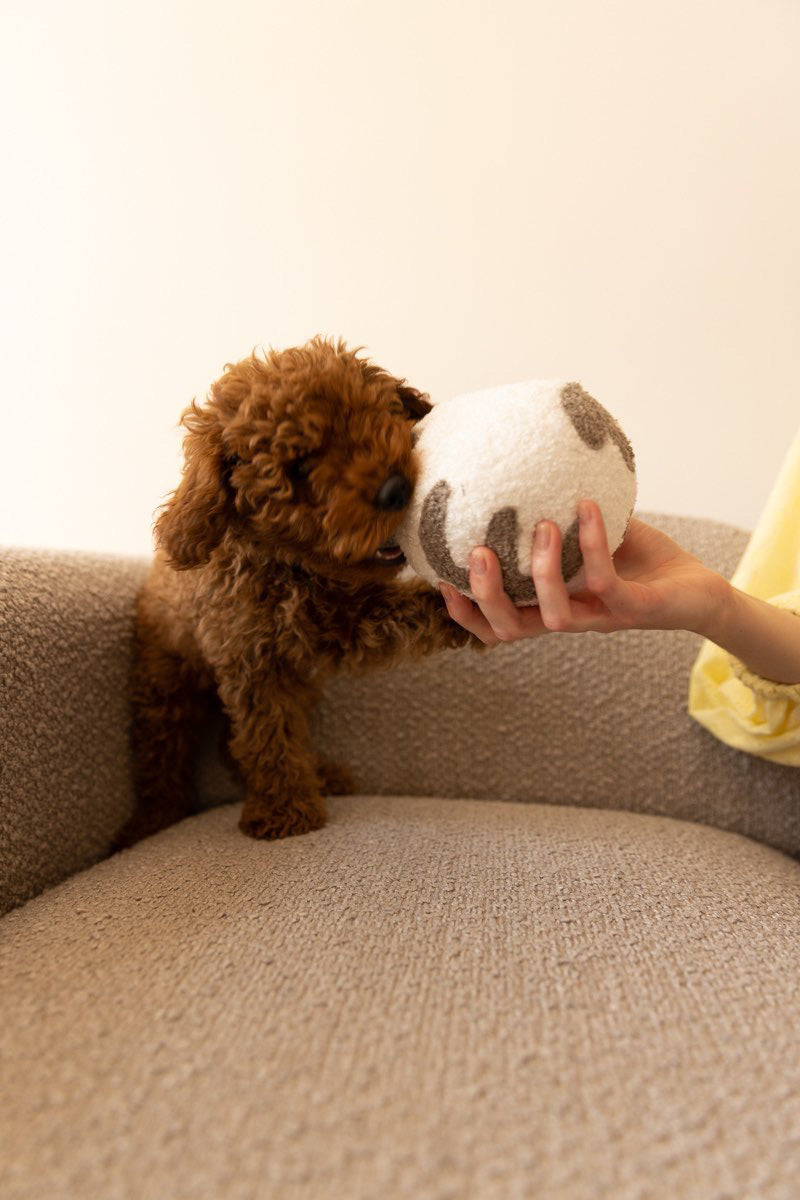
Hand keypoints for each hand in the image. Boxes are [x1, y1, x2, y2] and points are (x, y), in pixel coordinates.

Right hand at [439, 500, 729, 646]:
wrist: (700, 589)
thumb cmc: (643, 563)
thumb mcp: (592, 537)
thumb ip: (560, 516)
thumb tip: (527, 471)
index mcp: (552, 606)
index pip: (497, 625)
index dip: (465, 611)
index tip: (441, 578)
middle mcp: (570, 618)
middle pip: (511, 629)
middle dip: (487, 596)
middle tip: (477, 552)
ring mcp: (600, 616)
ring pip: (554, 616)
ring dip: (541, 571)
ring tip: (542, 525)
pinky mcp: (633, 608)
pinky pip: (604, 582)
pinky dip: (593, 543)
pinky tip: (588, 508)